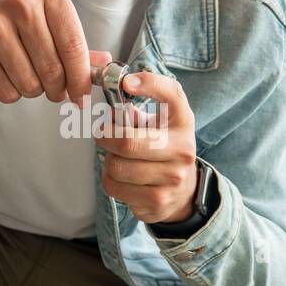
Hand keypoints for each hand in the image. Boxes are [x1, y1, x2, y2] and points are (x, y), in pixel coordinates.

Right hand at [0, 0, 110, 105]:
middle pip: (53, 70)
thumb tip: (105, 65)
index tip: (82, 97)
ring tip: (25, 75)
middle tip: (53, 90)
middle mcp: (23, 6)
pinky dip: (10, 92)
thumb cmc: (7, 13)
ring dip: (32, 91)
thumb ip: (73, 41)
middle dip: (57, 90)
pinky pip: (5, 90)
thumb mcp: (44, 15)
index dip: (81, 79)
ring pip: (29, 84)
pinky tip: (5, 75)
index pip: (74, 47)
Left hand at [93, 70, 198, 223]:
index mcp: (184, 123)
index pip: (172, 95)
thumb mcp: (161, 123)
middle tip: (101, 134)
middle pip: (128, 142)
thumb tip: (114, 103)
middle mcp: (183, 150)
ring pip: (117, 167)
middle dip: (105, 137)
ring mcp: (172, 179)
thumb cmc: (165, 148)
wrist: (185, 191)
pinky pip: (114, 188)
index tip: (127, 83)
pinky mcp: (158, 202)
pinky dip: (111, 181)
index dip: (148, 84)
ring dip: (109, 162)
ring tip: (118, 160)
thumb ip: (138, 109)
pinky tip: (124, 179)